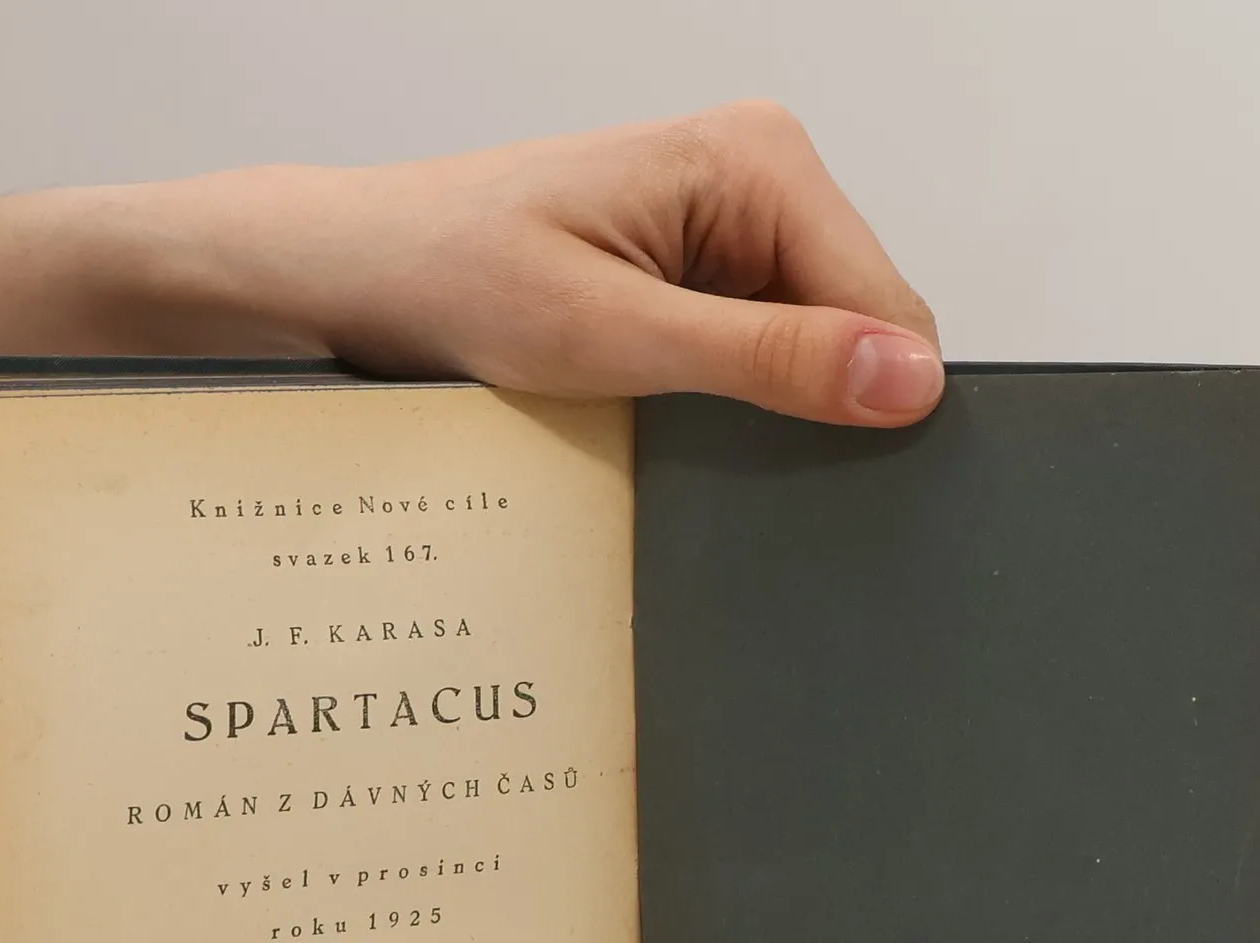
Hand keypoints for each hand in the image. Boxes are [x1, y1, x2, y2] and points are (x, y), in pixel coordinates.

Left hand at [127, 99, 944, 426]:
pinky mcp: (694, 273)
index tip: (803, 466)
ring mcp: (727, 226)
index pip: (892, 311)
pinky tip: (656, 408)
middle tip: (702, 438)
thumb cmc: (451, 277)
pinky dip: (723, 402)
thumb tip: (906, 380)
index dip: (867, 403)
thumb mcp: (615, 338)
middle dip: (806, 405)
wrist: (353, 276)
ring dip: (756, 408)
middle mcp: (758, 176)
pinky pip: (756, 357)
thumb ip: (768, 361)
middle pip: (858, 333)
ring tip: (662, 415)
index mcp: (760, 160)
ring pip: (810, 355)